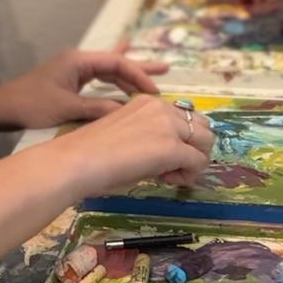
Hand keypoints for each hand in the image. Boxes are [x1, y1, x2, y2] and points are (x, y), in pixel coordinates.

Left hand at [0, 49, 168, 130]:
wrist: (2, 108)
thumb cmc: (31, 105)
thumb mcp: (67, 109)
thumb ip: (99, 109)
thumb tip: (128, 112)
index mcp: (78, 60)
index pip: (117, 63)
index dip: (138, 76)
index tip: (155, 91)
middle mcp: (78, 61)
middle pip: (116, 63)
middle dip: (140, 68)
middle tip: (167, 70)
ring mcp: (74, 70)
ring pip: (109, 71)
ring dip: (130, 76)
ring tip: (155, 75)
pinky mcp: (70, 81)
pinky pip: (99, 78)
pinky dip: (114, 80)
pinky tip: (123, 77)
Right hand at [56, 92, 213, 202]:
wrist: (76, 161)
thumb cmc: (90, 153)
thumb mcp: (125, 134)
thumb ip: (148, 136)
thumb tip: (168, 157)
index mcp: (147, 102)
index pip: (184, 116)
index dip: (179, 139)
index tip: (160, 157)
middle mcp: (161, 108)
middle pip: (202, 125)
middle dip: (194, 148)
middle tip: (171, 168)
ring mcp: (168, 126)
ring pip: (206, 141)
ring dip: (194, 160)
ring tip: (171, 174)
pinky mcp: (172, 147)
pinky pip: (198, 162)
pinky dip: (190, 175)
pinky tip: (168, 181)